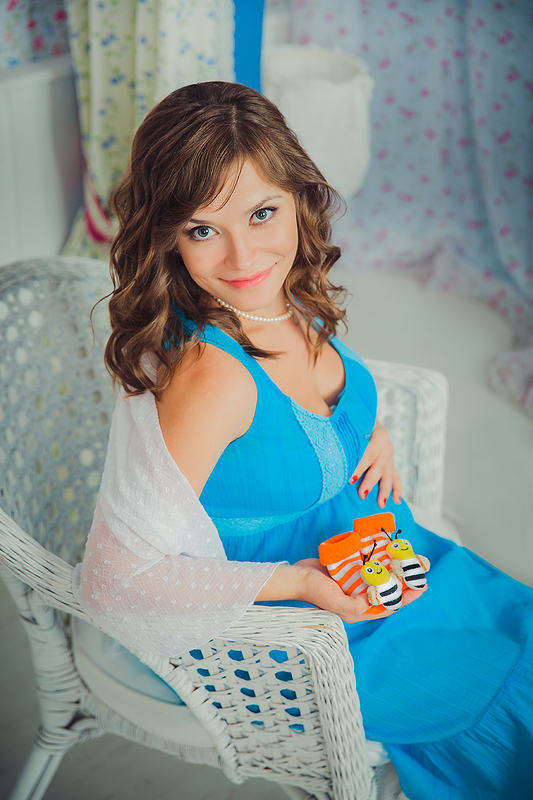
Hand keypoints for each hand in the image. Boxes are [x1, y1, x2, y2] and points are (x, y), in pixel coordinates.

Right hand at [295, 560, 422, 621]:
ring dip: (395, 570)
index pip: (389, 606)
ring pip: (381, 578)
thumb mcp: (335, 602)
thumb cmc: (314, 591)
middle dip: (405, 583)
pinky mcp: (350, 572)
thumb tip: (376, 602)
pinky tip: (389, 553)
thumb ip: (355, 606)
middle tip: (420, 571)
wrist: (296, 576)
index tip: (421, 587)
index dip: (407, 597)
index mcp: (359, 610)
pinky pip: (369, 567)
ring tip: (409, 561)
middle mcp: (360, 598)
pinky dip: (380, 561)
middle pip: (388, 591)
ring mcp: (355, 584)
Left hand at [349, 419, 401, 507]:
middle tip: (362, 494)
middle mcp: (385, 445)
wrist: (365, 416)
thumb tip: (326, 424)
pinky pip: (395, 478)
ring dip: (385, 490)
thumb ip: (341, 424)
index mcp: (377, 434)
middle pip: (379, 465)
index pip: (368, 452)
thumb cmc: (353, 419)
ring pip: (389, 474)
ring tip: (381, 504)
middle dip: (370, 480)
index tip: (351, 478)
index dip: (360, 465)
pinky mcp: (390, 464)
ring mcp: (389, 456)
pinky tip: (397, 501)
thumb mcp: (350, 419)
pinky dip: (396, 490)